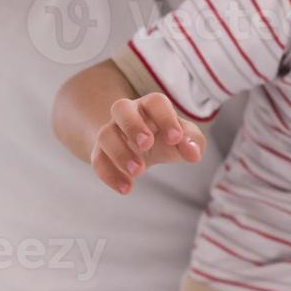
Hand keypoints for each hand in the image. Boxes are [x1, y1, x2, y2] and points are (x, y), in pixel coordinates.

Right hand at [91, 93, 205, 194]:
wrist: (139, 147)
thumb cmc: (165, 137)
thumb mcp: (183, 138)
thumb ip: (193, 141)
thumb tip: (193, 154)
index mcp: (150, 106)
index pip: (155, 102)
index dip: (165, 118)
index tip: (175, 138)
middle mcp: (127, 114)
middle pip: (121, 107)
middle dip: (132, 126)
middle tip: (146, 146)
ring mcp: (111, 132)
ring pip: (105, 134)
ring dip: (120, 153)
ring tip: (139, 172)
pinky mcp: (101, 152)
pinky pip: (97, 160)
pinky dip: (109, 175)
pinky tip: (126, 188)